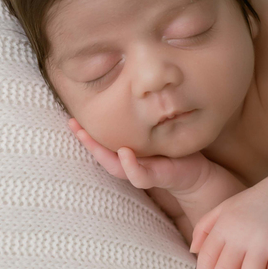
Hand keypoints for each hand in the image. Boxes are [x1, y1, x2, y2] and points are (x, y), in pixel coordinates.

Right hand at [67, 117, 205, 193]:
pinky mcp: (156, 177)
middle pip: (102, 154)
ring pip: (114, 166)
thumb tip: (135, 91)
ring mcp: (140, 172)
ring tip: (85, 135)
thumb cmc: (174, 151)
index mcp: (128, 153)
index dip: (86, 131)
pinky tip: (124, 152)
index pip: (102, 142)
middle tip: (71, 123)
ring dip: (99, 152)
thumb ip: (146, 121)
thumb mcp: (159, 133)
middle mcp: (130, 164)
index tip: (70, 116)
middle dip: (85, 139)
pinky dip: (130, 166)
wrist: (197, 174)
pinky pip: (139, 175)